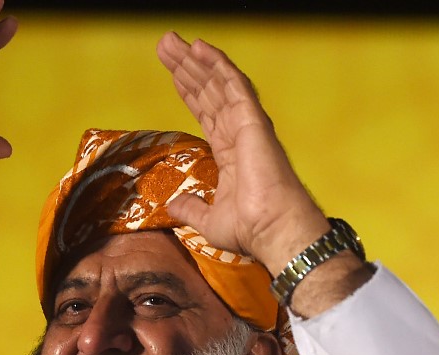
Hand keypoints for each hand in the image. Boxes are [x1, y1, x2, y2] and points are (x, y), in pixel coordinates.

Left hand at [156, 32, 327, 273]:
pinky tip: (200, 48)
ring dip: (195, 61)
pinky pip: (234, 85)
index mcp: (231, 153)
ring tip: (172, 42)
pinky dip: (217, 65)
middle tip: (166, 45)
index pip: (207, 113)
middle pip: (209, 92)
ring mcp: (248, 125)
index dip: (190, 92)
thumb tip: (174, 205)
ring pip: (218, 83)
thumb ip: (191, 209)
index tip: (174, 74)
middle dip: (187, 69)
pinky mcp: (253, 121)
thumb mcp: (208, 220)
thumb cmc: (250, 229)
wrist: (272, 230)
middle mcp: (240, 133)